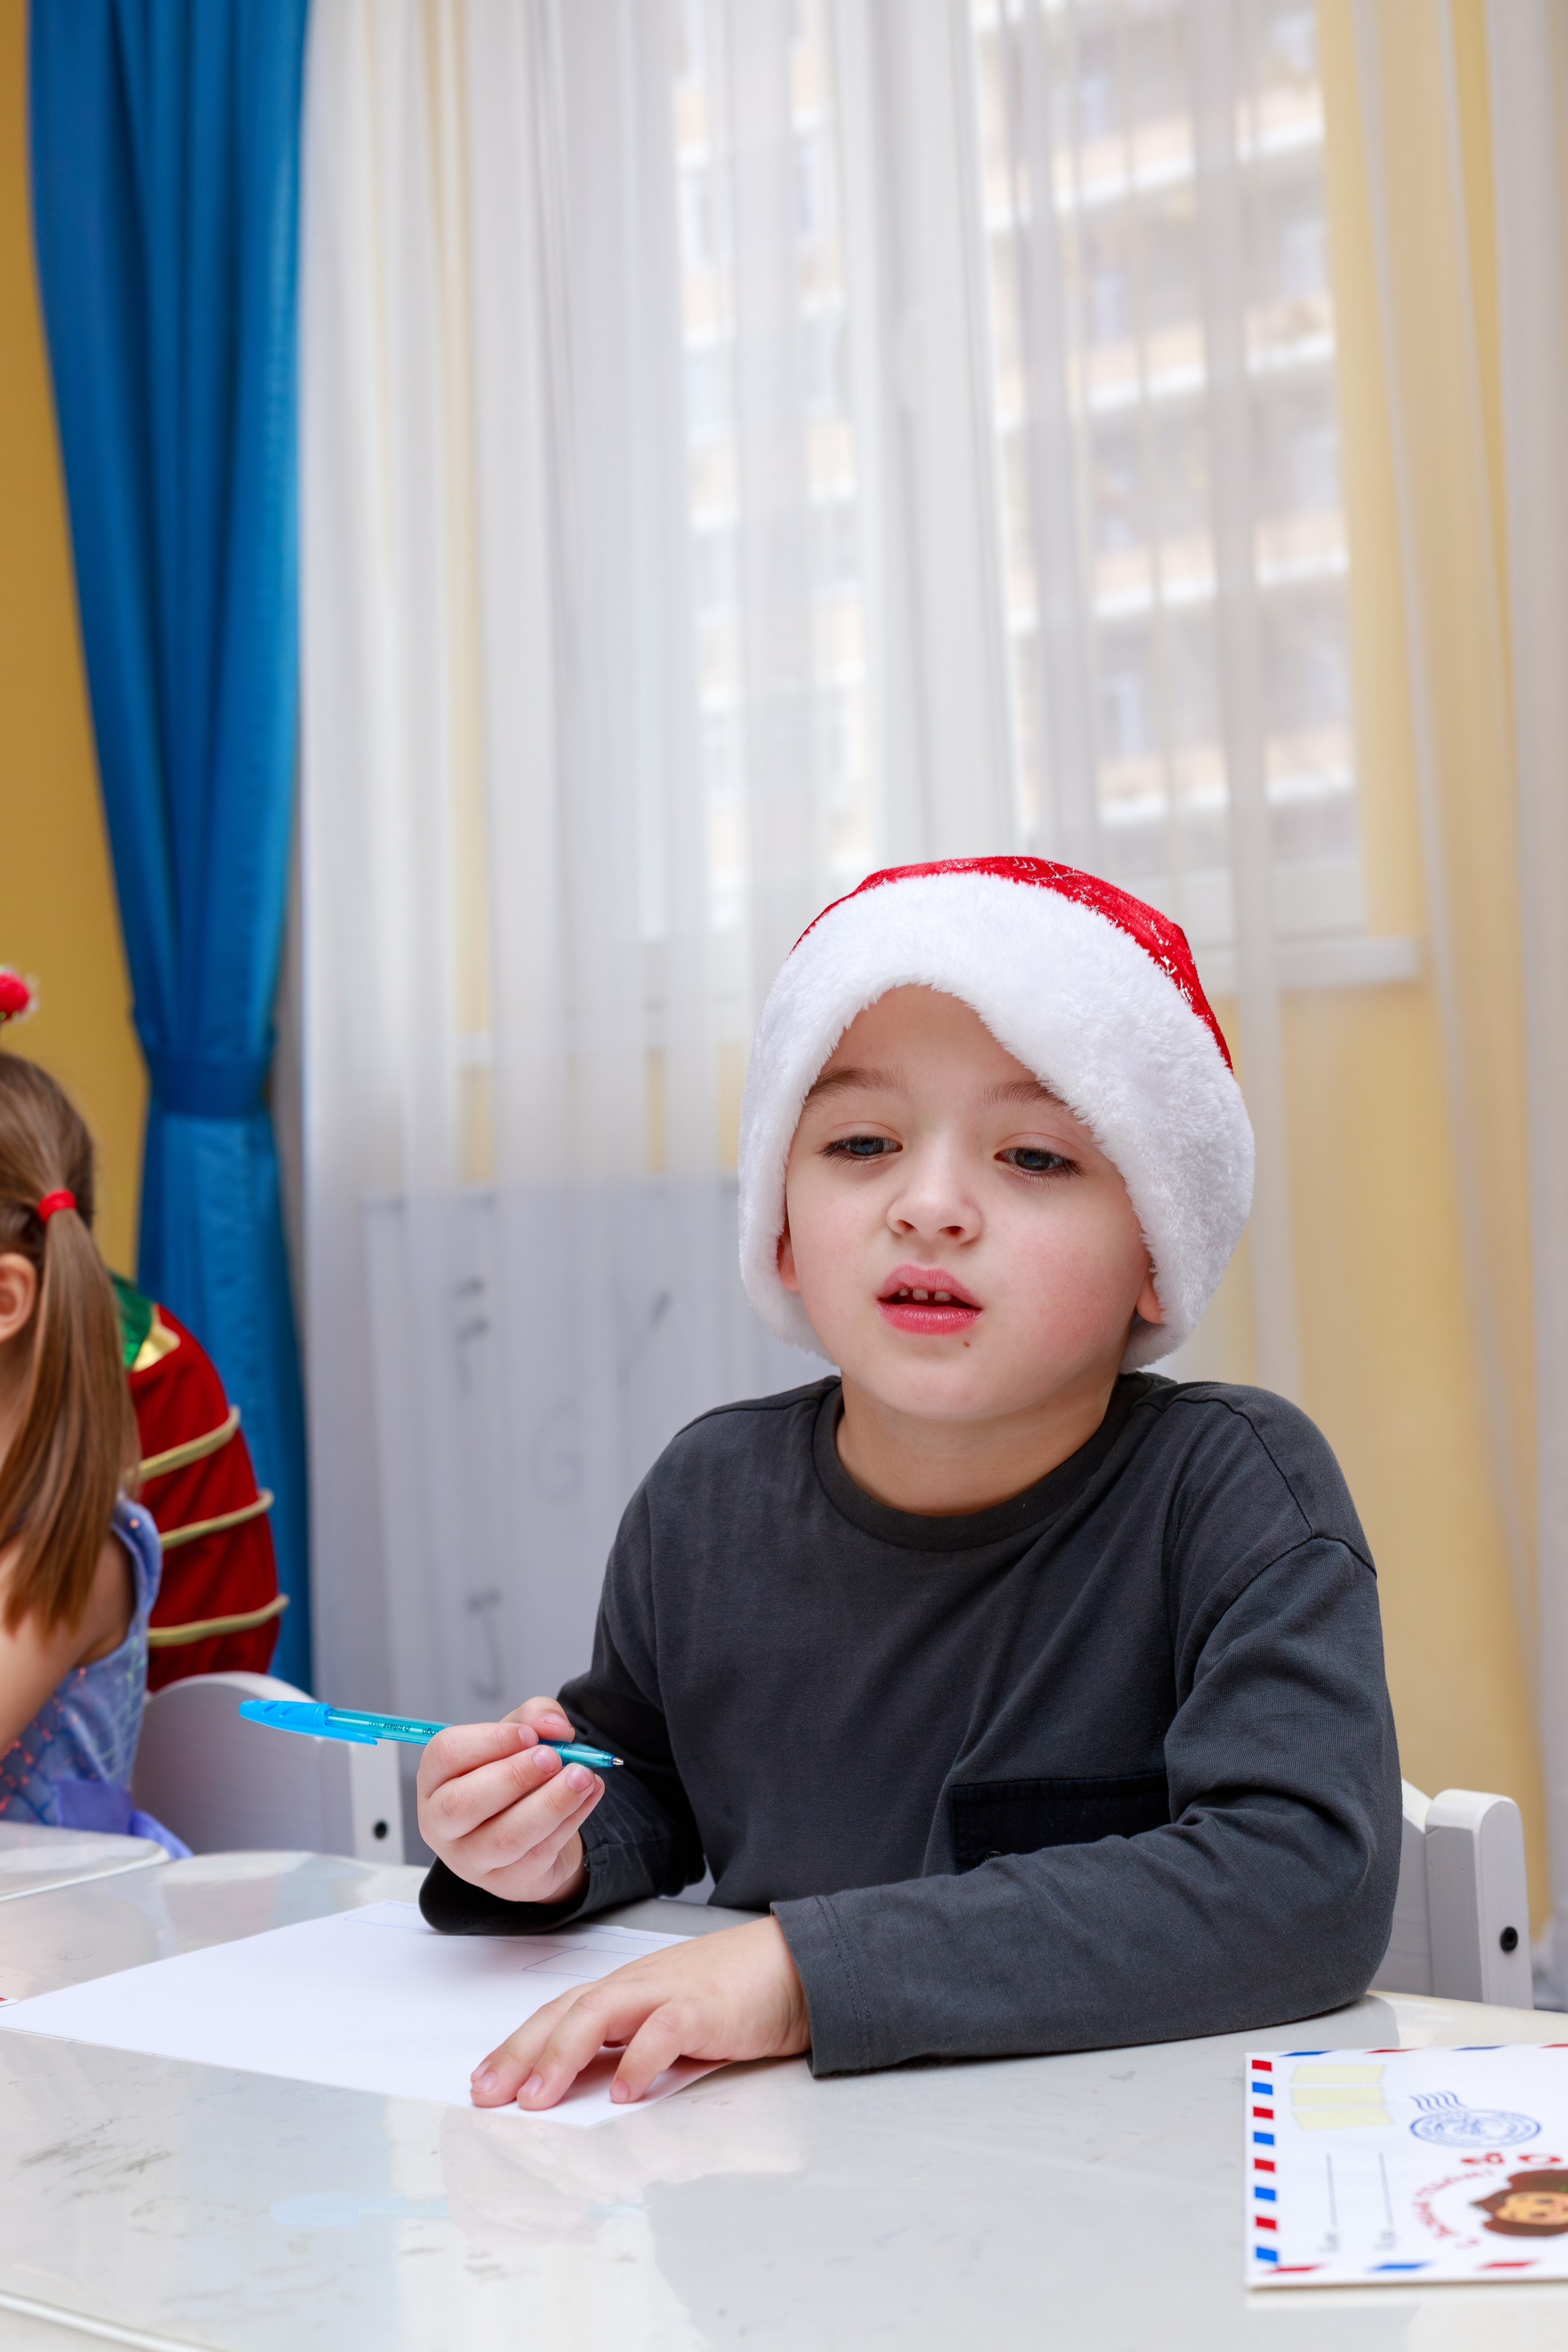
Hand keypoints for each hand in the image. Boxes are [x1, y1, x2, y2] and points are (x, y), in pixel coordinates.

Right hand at [417, 1697, 604, 1905]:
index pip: (446, 1755)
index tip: (530, 1734)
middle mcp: (441, 1822)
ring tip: (583, 1776)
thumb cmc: (512, 1778)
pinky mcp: (506, 1882)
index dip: (490, 1741)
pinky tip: (590, 1794)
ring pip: (505, 1837)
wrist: (531, 1831)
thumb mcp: (518, 1737)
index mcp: (435, 1778)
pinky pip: (539, 1853)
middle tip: (553, 1757)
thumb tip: (555, 1727)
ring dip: (551, 1803)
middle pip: (464, 1803)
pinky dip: (571, 1820)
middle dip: (514, 1776)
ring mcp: (470, 1859)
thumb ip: (533, 1718)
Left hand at [470, 1915, 811, 2108]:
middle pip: (566, 2012)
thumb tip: (592, 2092)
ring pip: (601, 2012)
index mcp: (625, 1990)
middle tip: (487, 2095)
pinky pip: (665, 2030)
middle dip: (520, 2053)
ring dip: (563, 2055)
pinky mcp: (706, 2008)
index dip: (516, 2046)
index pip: (558, 2014)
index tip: (482, 2081)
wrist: (794, 1963)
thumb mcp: (669, 2022)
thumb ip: (630, 2048)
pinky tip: (624, 2093)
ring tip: (537, 2098)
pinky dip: (640, 2060)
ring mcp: (669, 1992)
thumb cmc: (733, 1994)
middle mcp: (637, 1986)